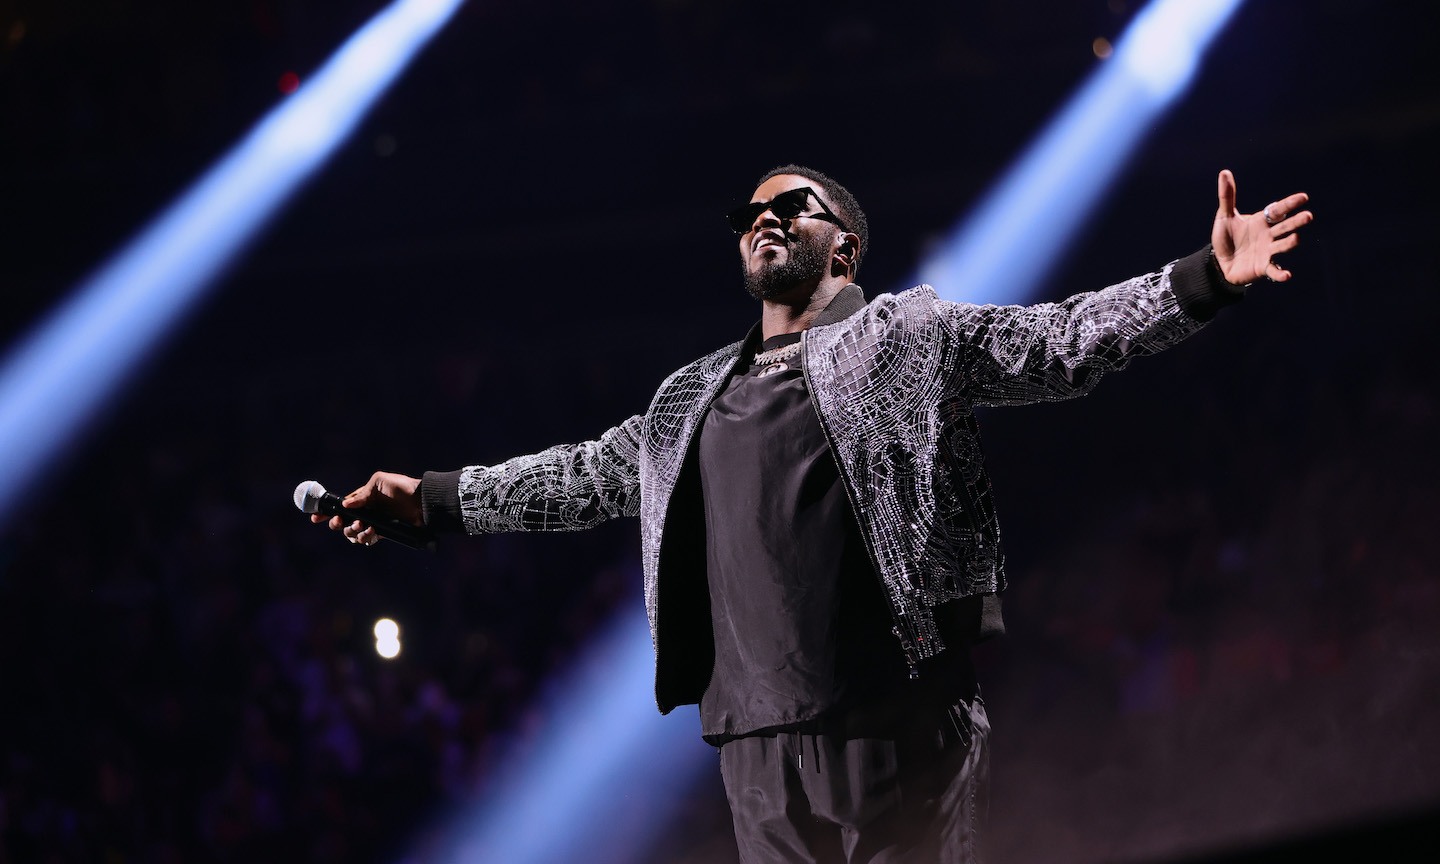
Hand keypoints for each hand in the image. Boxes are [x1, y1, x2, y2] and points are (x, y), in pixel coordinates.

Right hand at [310, 471, 421, 545]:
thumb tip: (346, 506)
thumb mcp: (379, 482)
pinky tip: (372, 532)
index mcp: (361, 499)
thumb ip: (362, 494)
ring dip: (352, 532)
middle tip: (339, 521)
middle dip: (337, 524)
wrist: (422, 502)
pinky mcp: (382, 532)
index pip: (340, 507)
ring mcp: (373, 523)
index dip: (326, 512)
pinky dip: (365, 537)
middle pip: (341, 523)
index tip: (315, 518)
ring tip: (363, 526)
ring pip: (352, 534)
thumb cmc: (401, 487)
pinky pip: (366, 540)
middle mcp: (364, 512)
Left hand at [1211, 169, 1312, 285]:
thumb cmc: (1225, 239)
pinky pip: (1274, 270)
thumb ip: (1227, 196)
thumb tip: (1224, 172)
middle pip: (1285, 226)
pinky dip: (1281, 274)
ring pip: (1283, 245)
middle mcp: (1269, 235)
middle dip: (1296, 222)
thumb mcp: (1224, 216)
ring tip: (1296, 238)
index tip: (1303, 197)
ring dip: (1290, 242)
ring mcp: (1268, 251)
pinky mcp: (1263, 267)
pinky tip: (1287, 275)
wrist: (1219, 264)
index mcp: (1262, 221)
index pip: (1279, 210)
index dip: (1290, 204)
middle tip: (1308, 216)